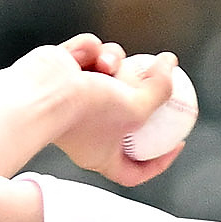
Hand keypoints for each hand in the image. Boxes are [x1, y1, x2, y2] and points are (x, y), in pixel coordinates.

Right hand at [35, 35, 183, 188]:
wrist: (42, 91)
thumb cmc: (86, 111)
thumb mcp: (138, 108)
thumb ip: (161, 89)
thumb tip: (171, 64)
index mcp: (102, 155)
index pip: (134, 170)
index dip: (160, 161)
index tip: (178, 142)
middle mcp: (88, 131)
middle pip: (127, 112)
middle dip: (141, 93)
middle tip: (155, 78)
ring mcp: (74, 99)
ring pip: (111, 71)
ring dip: (115, 61)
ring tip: (109, 65)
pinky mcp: (63, 71)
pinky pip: (89, 53)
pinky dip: (91, 51)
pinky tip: (86, 54)